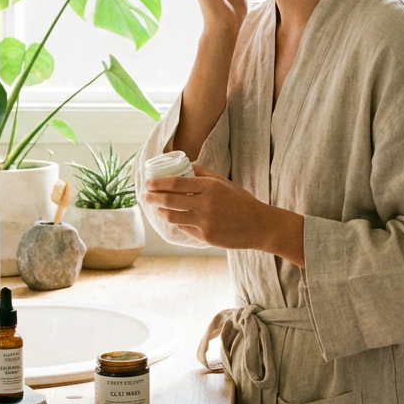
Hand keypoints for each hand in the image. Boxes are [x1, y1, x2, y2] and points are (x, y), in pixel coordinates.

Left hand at [144, 166, 304, 265]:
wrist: (259, 226)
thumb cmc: (241, 201)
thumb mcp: (223, 182)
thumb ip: (202, 173)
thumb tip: (182, 165)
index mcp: (210, 187)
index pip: (176, 183)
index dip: (158, 183)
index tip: (148, 183)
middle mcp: (206, 204)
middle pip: (170, 200)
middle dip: (153, 198)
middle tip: (144, 195)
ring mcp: (205, 222)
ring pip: (173, 217)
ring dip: (160, 212)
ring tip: (155, 207)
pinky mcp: (206, 237)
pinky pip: (184, 228)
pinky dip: (175, 222)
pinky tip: (171, 217)